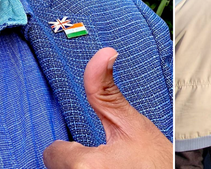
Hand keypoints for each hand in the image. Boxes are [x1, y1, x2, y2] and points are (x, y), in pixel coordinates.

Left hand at [43, 48, 170, 168]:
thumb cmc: (157, 163)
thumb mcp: (132, 124)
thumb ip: (106, 91)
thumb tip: (103, 53)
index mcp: (83, 166)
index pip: (53, 152)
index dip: (75, 148)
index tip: (98, 151)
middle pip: (59, 168)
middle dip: (78, 162)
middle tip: (110, 163)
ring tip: (113, 168)